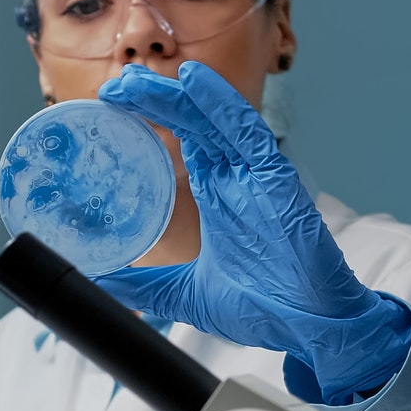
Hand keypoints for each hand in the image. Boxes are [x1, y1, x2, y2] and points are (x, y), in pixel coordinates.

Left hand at [92, 62, 410, 403]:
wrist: (313, 330)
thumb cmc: (266, 308)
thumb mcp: (186, 295)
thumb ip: (143, 287)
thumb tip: (97, 283)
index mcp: (218, 193)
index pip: (180, 140)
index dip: (147, 117)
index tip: (107, 104)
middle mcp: (236, 177)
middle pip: (190, 122)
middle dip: (152, 98)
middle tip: (114, 84)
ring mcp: (257, 176)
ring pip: (212, 120)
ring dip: (175, 95)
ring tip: (136, 79)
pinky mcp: (279, 180)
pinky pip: (248, 132)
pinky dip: (220, 105)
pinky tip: (193, 82)